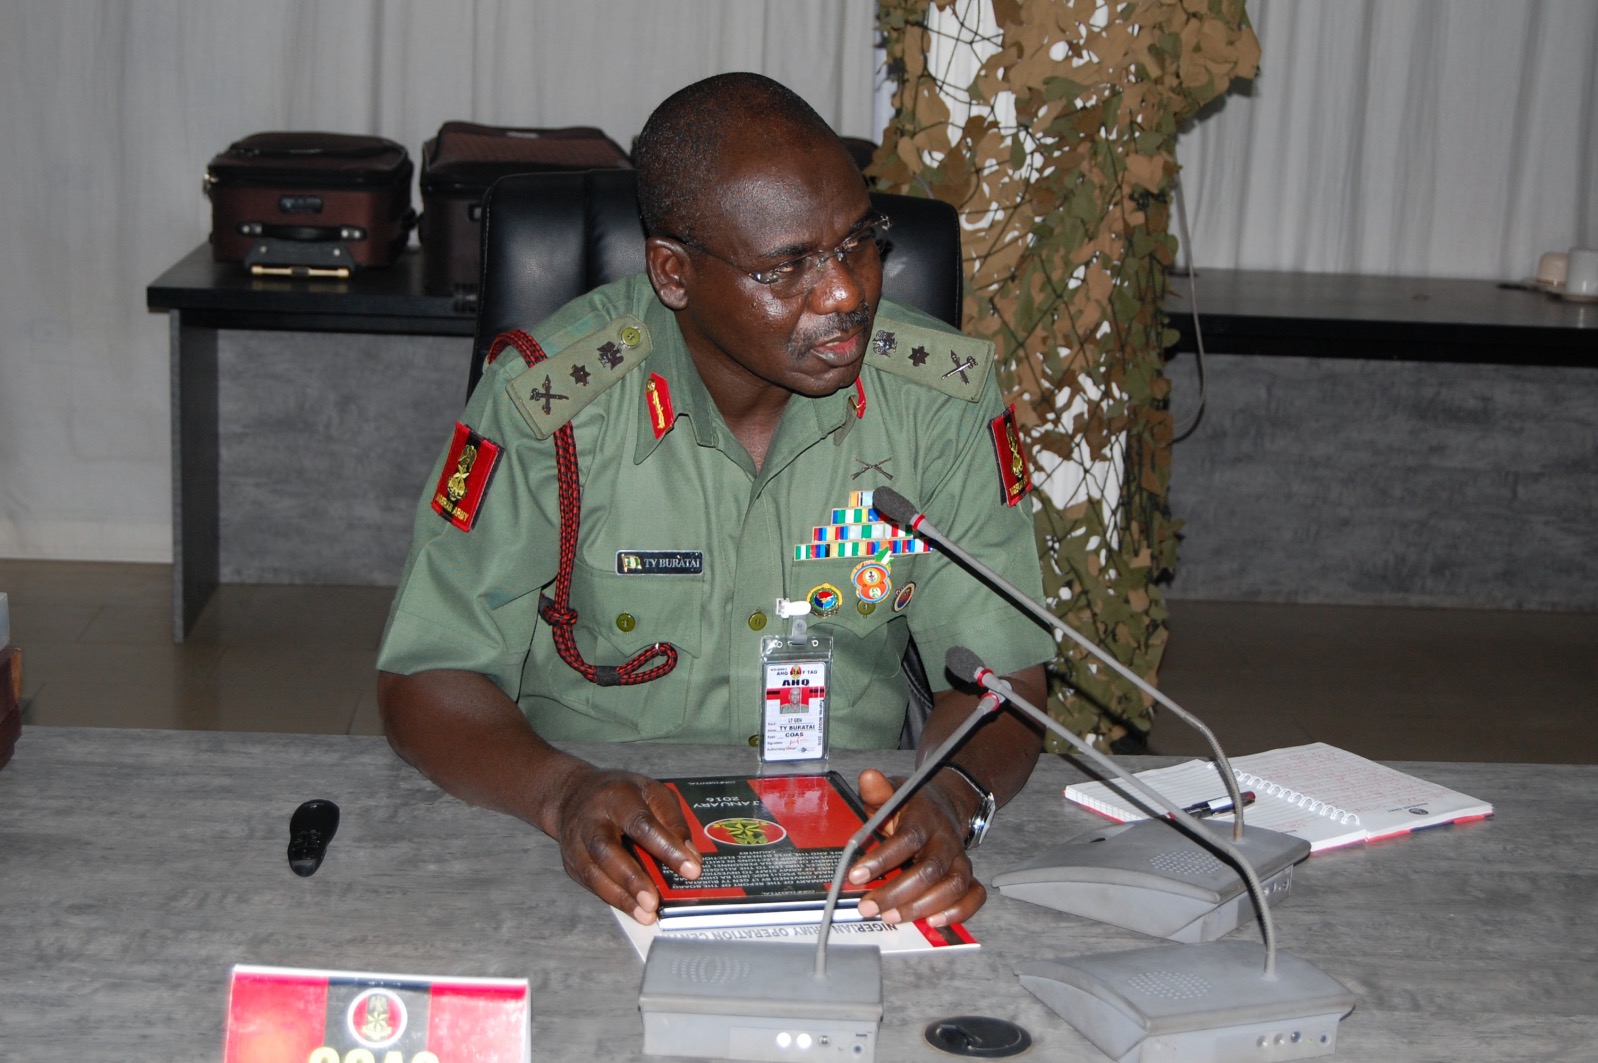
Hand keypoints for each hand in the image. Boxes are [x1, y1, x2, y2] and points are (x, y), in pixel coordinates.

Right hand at [552, 766, 701, 924]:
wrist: (574, 794)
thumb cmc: (621, 795)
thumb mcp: (653, 793)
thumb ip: (673, 821)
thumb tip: (691, 856)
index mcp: (618, 796)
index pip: (643, 823)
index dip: (667, 847)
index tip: (691, 869)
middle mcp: (593, 818)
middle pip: (607, 849)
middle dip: (632, 877)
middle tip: (654, 901)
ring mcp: (577, 841)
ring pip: (594, 871)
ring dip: (621, 895)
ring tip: (646, 913)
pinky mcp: (572, 861)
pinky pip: (591, 883)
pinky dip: (613, 898)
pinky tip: (633, 909)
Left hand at [845, 767, 983, 928]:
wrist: (944, 805)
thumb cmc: (911, 806)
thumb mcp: (892, 793)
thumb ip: (878, 791)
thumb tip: (868, 777)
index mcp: (926, 816)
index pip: (907, 838)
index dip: (883, 858)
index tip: (856, 875)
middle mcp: (946, 839)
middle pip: (930, 869)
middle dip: (897, 892)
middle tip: (869, 906)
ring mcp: (960, 859)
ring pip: (952, 886)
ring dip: (922, 906)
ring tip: (892, 917)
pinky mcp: (968, 875)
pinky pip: (974, 895)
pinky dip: (959, 911)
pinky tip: (933, 922)